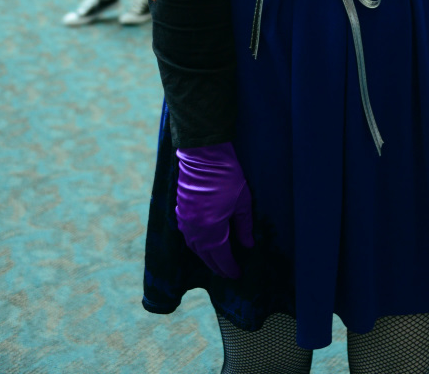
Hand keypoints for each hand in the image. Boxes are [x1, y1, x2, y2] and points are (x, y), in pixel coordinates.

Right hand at [175, 142, 253, 277]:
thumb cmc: (226, 176)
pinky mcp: (180, 211)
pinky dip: (196, 244)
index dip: (229, 267)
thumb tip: (248, 245)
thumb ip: (244, 226)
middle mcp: (195, 230)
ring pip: (194, 247)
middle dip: (217, 266)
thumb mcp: (242, 201)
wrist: (203, 155)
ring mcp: (185, 220)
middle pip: (205, 256)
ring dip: (206, 256)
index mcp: (211, 230)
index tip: (237, 275)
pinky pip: (187, 235)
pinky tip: (202, 242)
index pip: (221, 257)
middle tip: (228, 273)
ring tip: (217, 261)